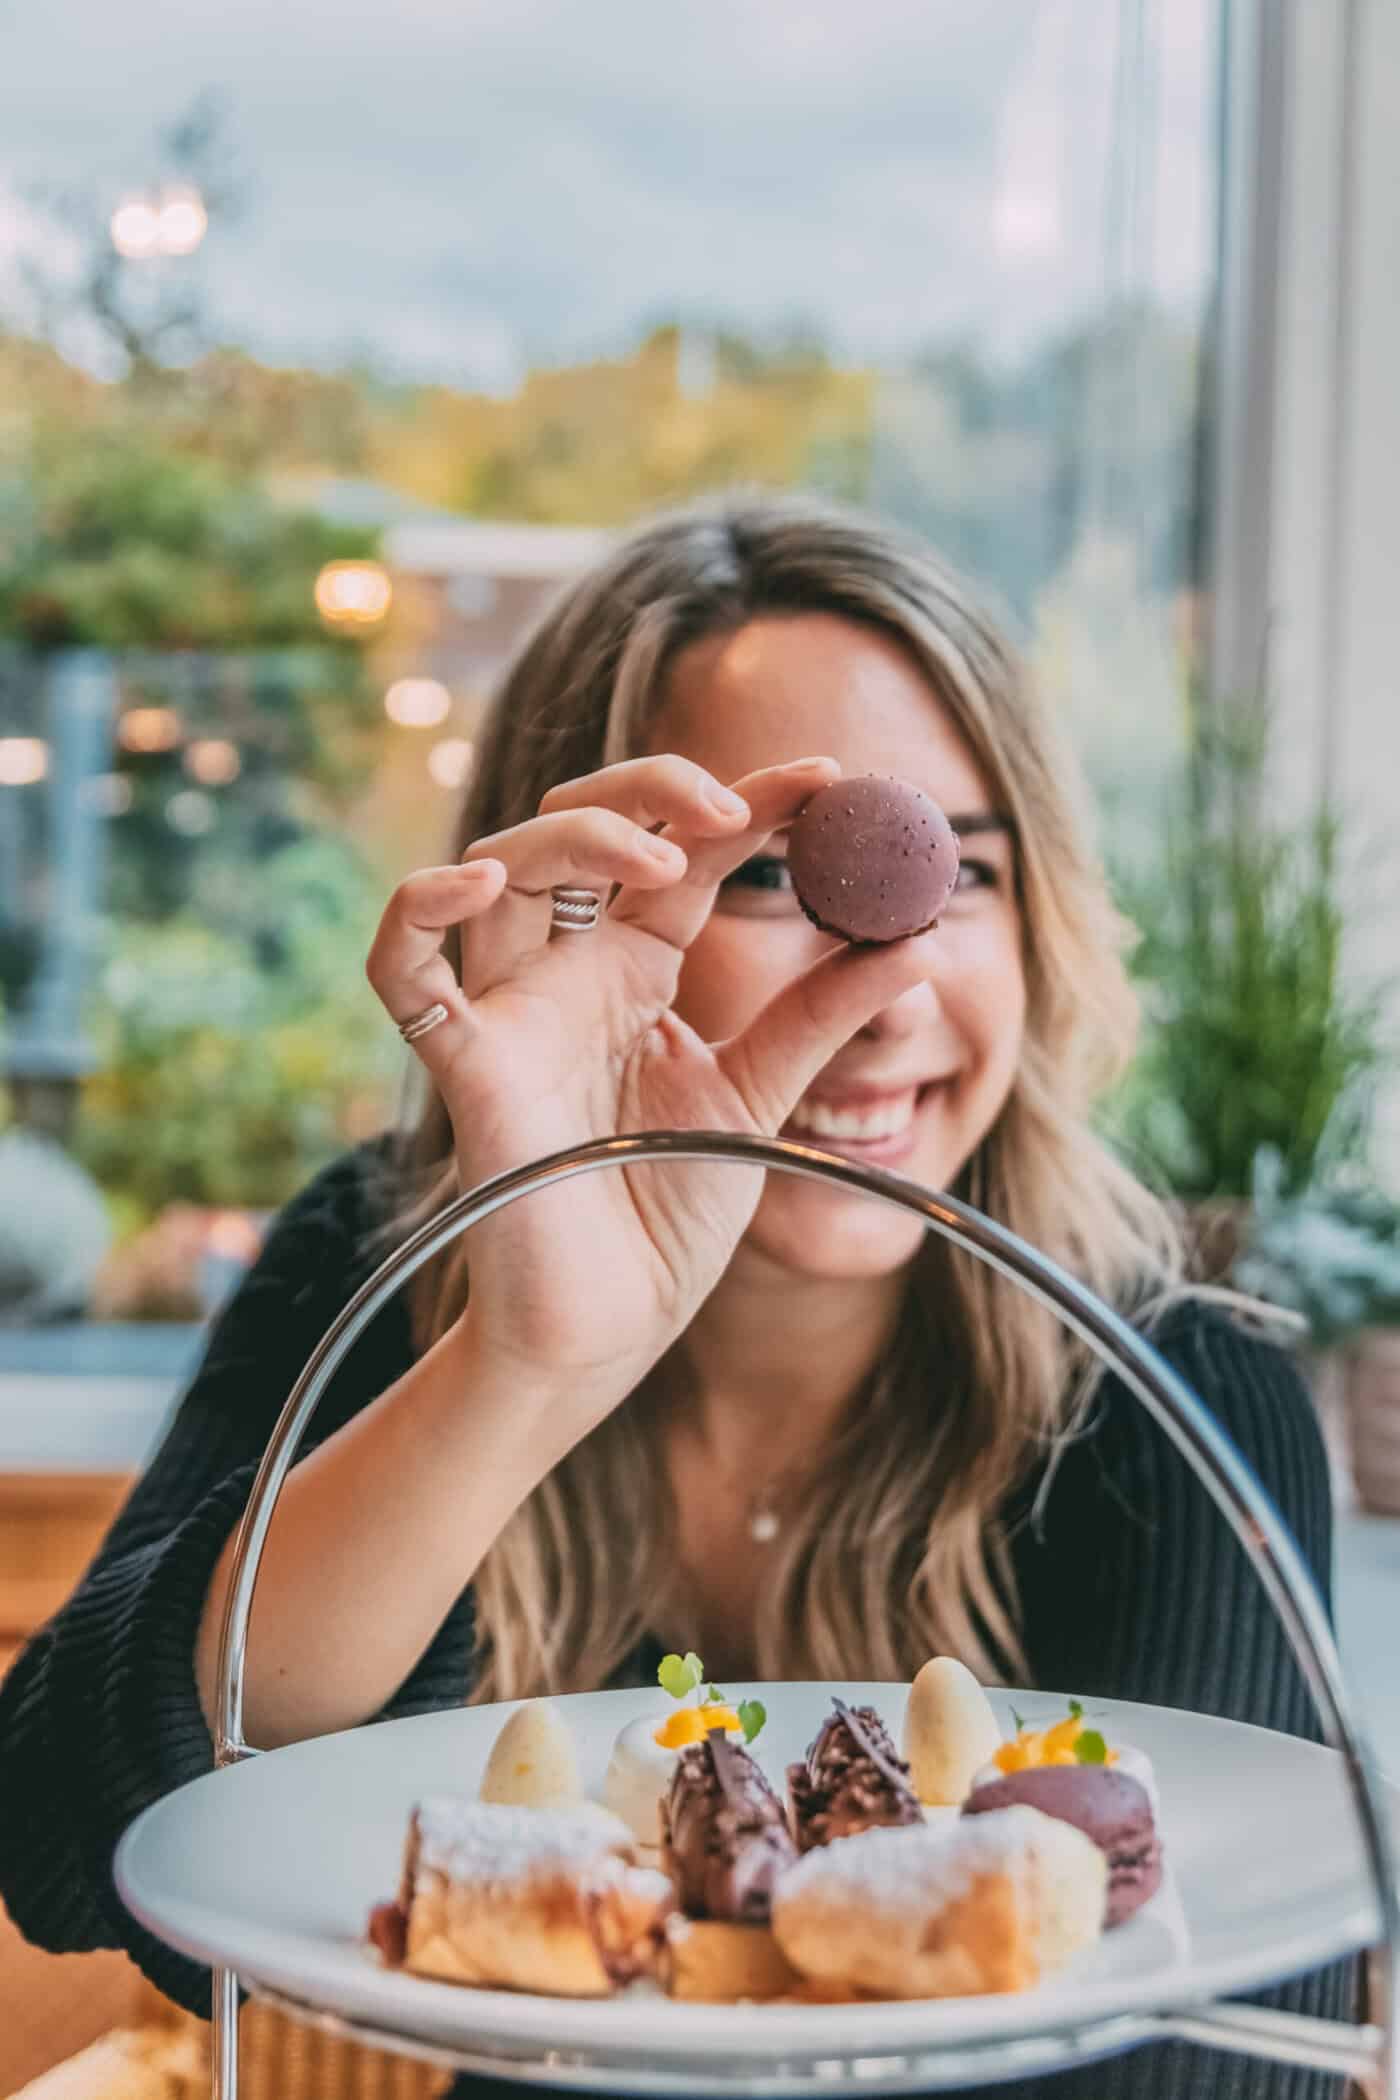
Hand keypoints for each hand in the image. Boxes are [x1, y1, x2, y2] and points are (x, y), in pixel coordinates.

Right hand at [366, 754, 938, 1445]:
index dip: (753, 801)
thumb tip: (916, 939)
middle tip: (740, 811)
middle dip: (653, 788)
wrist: (615, 1326)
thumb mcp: (761, 1094)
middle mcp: (569, 971)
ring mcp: (513, 1009)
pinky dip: (420, 910)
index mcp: (639, 968)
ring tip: (666, 865)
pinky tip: (477, 882)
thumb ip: (822, 1015)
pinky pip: (403, 969)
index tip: (831, 777)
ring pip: (500, 865)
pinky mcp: (466, 1063)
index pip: (688, 851)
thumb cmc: (667, 1214)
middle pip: (580, 825)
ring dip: (579, 836)